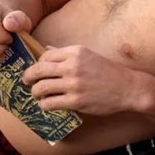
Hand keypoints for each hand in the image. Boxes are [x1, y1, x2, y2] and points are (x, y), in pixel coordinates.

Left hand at [23, 45, 141, 115]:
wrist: (128, 87)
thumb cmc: (107, 71)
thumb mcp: (87, 55)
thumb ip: (65, 53)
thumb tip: (46, 49)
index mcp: (75, 52)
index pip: (44, 56)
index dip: (37, 64)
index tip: (36, 70)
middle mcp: (72, 66)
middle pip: (38, 70)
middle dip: (28, 77)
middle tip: (26, 82)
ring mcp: (74, 84)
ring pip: (41, 88)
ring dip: (35, 92)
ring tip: (36, 95)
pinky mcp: (76, 101)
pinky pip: (50, 103)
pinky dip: (44, 105)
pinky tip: (46, 105)